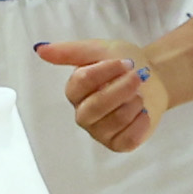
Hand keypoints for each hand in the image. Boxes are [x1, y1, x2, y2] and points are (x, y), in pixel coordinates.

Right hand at [38, 39, 166, 152]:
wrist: (154, 77)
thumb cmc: (125, 63)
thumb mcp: (99, 49)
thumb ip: (69, 51)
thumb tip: (39, 49)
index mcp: (75, 91)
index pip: (82, 81)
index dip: (106, 71)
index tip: (126, 62)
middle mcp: (83, 113)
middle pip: (96, 105)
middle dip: (121, 89)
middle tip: (138, 76)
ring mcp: (99, 131)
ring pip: (115, 121)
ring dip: (133, 103)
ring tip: (138, 94)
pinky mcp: (117, 144)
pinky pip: (127, 139)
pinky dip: (140, 123)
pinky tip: (143, 112)